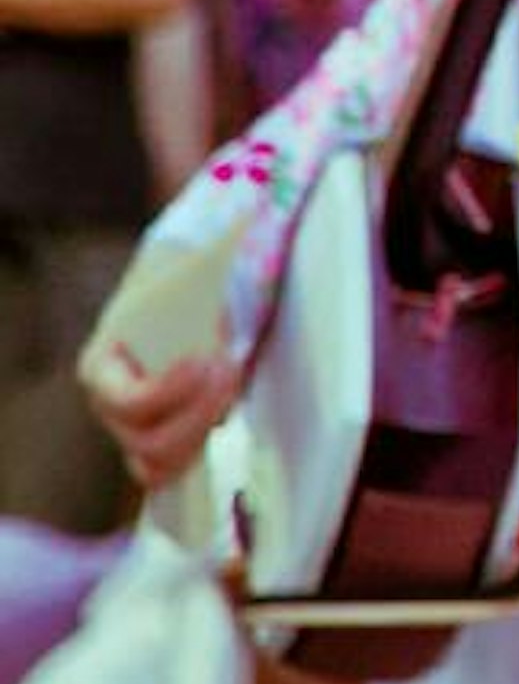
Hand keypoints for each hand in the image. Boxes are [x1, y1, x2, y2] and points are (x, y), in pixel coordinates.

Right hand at [82, 226, 241, 490]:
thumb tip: (248, 212)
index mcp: (104, 361)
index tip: (211, 360)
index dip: (167, 390)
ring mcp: (136, 428)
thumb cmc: (193, 285)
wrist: (201, 301)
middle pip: (143, 440)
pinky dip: (199, 451)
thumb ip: (213, 249)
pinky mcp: (165, 442)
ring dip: (202, 427)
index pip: (122, 398)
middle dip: (195, 412)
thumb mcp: (194, 267)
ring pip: (159, 460)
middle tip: (232, 367)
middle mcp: (112, 403)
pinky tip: (225, 414)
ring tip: (232, 379)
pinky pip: (171, 471)